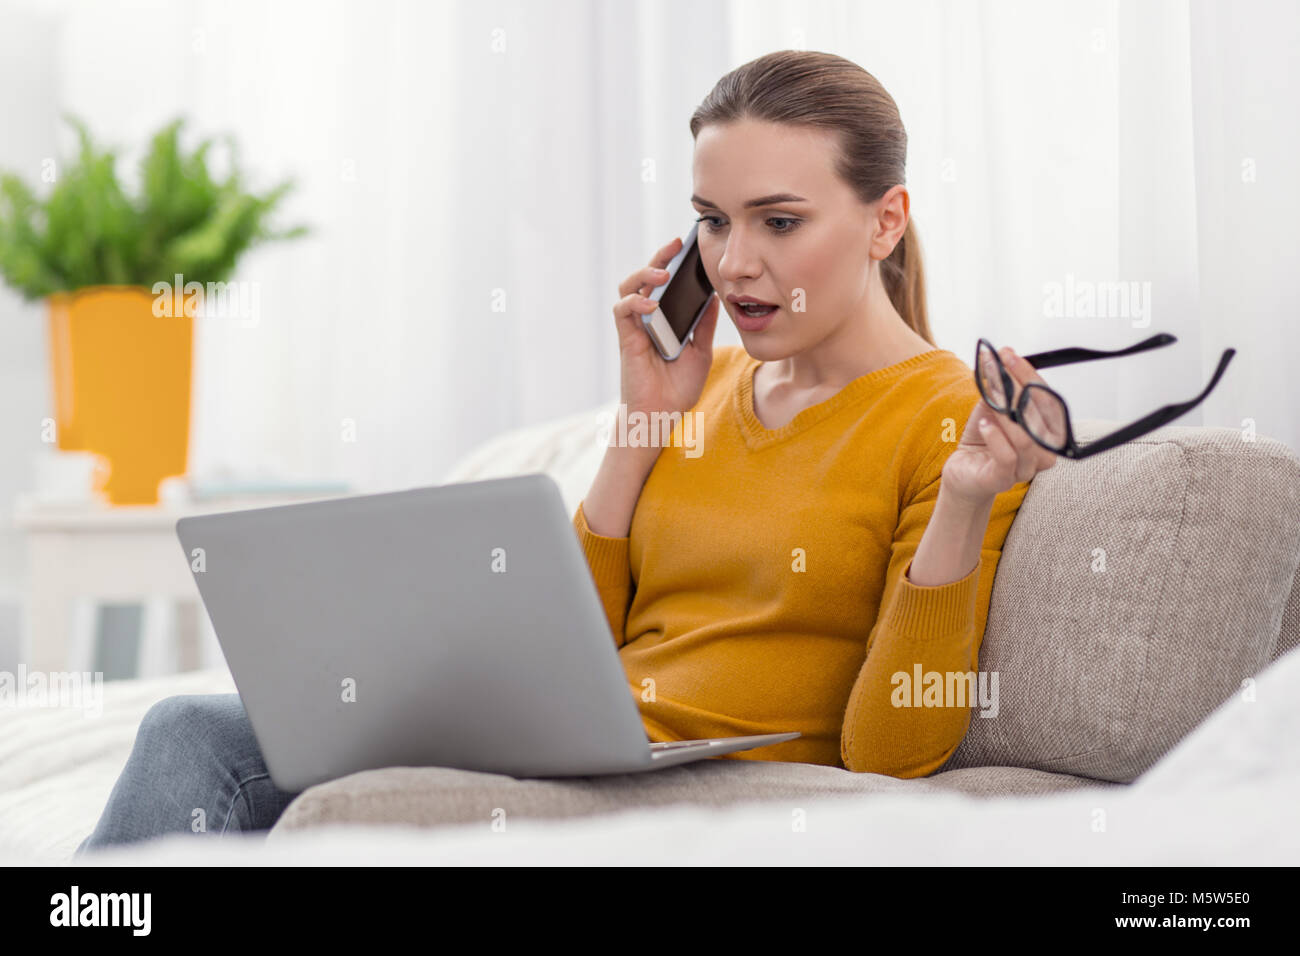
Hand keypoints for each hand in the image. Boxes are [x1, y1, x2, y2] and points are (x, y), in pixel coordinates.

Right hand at [612, 237, 720, 420]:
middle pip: (646, 278)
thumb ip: (703, 325)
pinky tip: (651, 304)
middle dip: (659, 257)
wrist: (661, 415)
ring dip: (644, 274)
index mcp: (664, 318)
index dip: (674, 263)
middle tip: (676, 245)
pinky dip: (634, 303)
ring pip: (629, 287)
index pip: (665, 283)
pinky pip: (622, 311)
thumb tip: (713, 297)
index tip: (690, 248)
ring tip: (663, 272)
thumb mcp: (700, 352)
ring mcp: (635, 327)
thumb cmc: (677, 388)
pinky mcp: (626, 339)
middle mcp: (647, 318)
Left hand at [941, 345, 1057, 504]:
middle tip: (996, 367)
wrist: (963, 473)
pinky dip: (996, 437)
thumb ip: (1000, 390)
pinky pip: (1007, 457)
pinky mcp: (1003, 480)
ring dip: (1006, 413)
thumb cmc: (983, 441)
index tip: (1008, 355)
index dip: (1030, 376)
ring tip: (989, 399)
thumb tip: (1002, 360)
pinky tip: (984, 425)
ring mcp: (1025, 469)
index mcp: (1048, 433)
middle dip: (1017, 388)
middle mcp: (1044, 453)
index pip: (1049, 401)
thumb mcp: (991, 409)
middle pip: (1040, 417)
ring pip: (1026, 439)